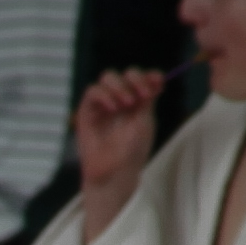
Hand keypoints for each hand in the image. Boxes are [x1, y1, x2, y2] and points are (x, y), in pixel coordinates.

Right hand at [74, 68, 163, 193]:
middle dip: (136, 79)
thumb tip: (155, 77)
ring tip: (126, 104)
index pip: (143, 77)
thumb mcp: (145, 121)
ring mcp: (103, 104)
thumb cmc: (132, 150)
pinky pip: (93, 91)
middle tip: (142, 96)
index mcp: (138, 100)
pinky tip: (112, 107)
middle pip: (126, 73)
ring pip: (108, 77)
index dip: (150, 76)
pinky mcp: (87, 111)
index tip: (158, 83)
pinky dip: (104, 95)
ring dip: (120, 86)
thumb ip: (148, 99)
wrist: (114, 171)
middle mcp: (121, 99)